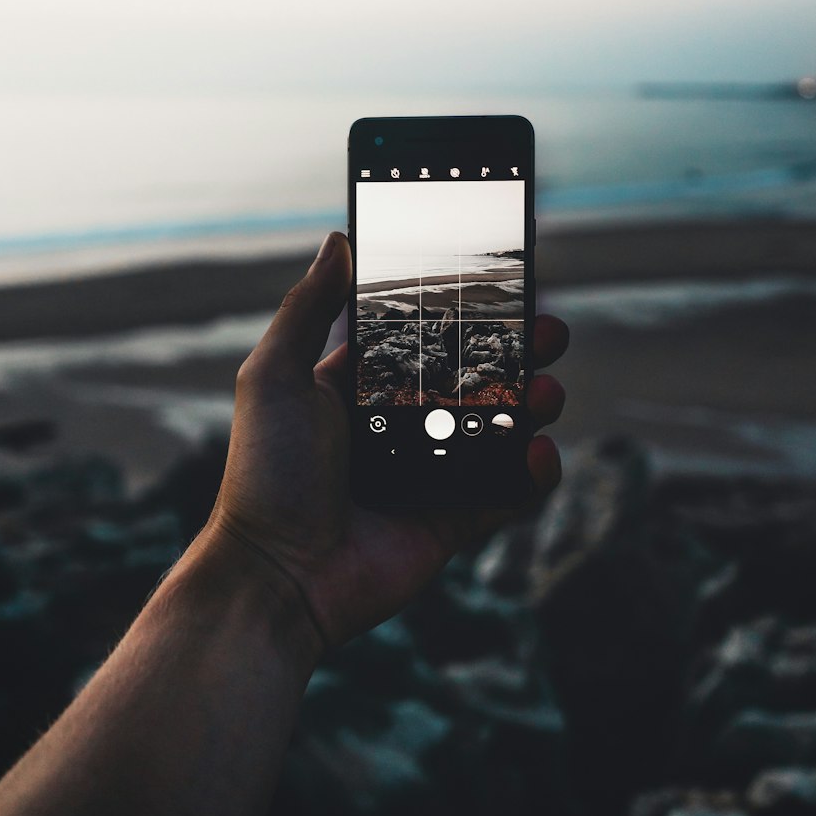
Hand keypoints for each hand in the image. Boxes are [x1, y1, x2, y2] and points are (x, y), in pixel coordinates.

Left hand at [203, 231, 567, 650]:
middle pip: (475, 379)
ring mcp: (429, 476)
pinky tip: (541, 452)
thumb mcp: (275, 375)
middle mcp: (398, 427)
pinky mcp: (453, 523)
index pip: (424, 338)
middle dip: (518, 353)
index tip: (502, 283)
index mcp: (360, 389)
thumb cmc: (267, 473)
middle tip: (549, 332)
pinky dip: (535, 473)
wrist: (277, 576)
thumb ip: (308, 307)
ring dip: (536, 406)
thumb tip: (339, 239)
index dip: (464, 313)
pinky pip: (509, 493)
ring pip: (502, 431)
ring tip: (549, 393)